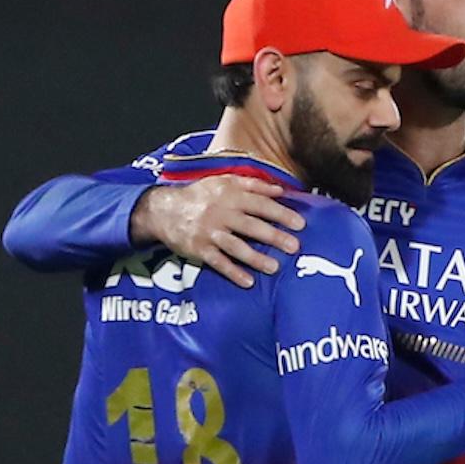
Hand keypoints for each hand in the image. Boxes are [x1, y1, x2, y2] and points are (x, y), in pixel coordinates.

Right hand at [130, 175, 305, 286]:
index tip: (300, 224)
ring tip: (275, 267)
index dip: (281, 213)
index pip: (260, 204)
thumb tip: (281, 190)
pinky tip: (248, 282)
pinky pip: (218, 263)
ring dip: (256, 258)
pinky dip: (233, 273)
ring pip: (235, 246)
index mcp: (230, 195)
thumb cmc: (201, 195)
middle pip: (251, 226)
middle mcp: (220, 213)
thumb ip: (253, 184)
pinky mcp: (199, 250)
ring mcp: (209, 232)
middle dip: (274, 236)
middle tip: (294, 246)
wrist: (164, 210)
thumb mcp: (224, 181)